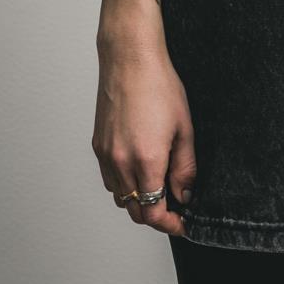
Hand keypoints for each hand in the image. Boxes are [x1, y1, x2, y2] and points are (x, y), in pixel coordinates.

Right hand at [92, 36, 196, 236]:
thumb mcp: (184, 127)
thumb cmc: (159, 86)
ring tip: (159, 186)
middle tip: (175, 208)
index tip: (182, 223)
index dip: (169, 224)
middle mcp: (121, 163)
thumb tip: (185, 194)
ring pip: (120, 197)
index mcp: (146, 160)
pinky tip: (139, 170)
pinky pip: (109, 179)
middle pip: (135, 211)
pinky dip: (124, 185)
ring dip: (139, 201)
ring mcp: (106, 155)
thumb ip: (185, 167)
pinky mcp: (97, 146)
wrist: (130, 60)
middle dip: (156, 216)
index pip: (153, 212)